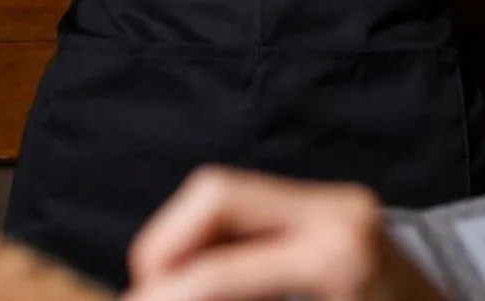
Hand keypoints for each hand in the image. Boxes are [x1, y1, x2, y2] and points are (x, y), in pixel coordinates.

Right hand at [125, 166, 446, 300]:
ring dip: (186, 239)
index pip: (218, 268)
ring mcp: (340, 204)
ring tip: (169, 285)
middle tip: (144, 288)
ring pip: (228, 194)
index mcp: (334, 258)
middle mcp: (337, 215)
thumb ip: (241, 295)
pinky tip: (210, 277)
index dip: (164, 291)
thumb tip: (183, 292)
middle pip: (215, 193)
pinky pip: (256, 209)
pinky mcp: (338, 209)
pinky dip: (220, 241)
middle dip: (163, 243)